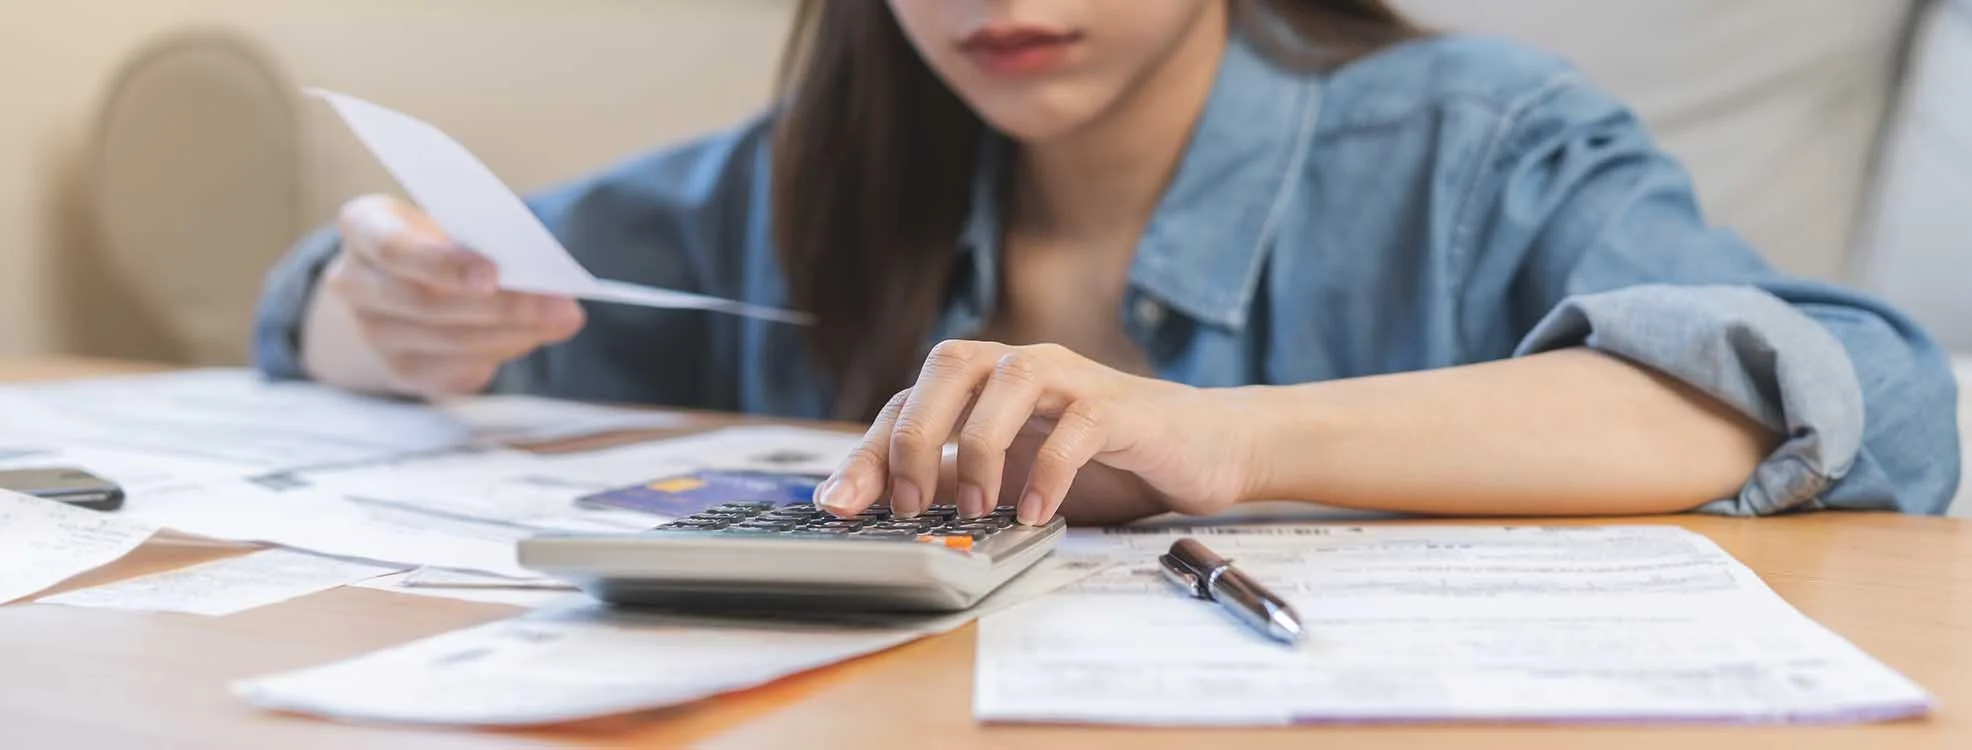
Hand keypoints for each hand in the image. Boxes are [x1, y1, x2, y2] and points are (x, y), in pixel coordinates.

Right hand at [320, 195, 584, 395]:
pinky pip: (455, 371)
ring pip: (447, 341)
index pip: (393, 248)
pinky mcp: (400, 370)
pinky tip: (531, 337)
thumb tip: (552, 288)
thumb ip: (493, 244)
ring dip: (513, 333)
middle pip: (426, 304)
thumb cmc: (445, 237)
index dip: (443, 264)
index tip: (493, 274)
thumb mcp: (457, 222)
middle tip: (561, 306)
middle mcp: (353, 283)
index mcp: (363, 227)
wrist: (406, 276)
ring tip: (560, 320)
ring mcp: (372, 332)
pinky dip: (500, 354)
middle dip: (502, 307)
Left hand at [814, 340, 1258, 525]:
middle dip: (913, 434)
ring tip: (977, 508)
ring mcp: (1071, 379)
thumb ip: (950, 484)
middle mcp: (1020, 367)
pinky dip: (1049, 468)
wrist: (1200, 448)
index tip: (840, 505)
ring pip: (1008, 379)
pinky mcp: (1120, 406)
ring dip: (979, 446)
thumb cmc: (1101, 460)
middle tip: (904, 504)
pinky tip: (1036, 512)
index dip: (868, 450)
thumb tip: (876, 513)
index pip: (907, 399)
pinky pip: (1077, 424)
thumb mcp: (1010, 477)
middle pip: (947, 367)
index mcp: (983, 383)